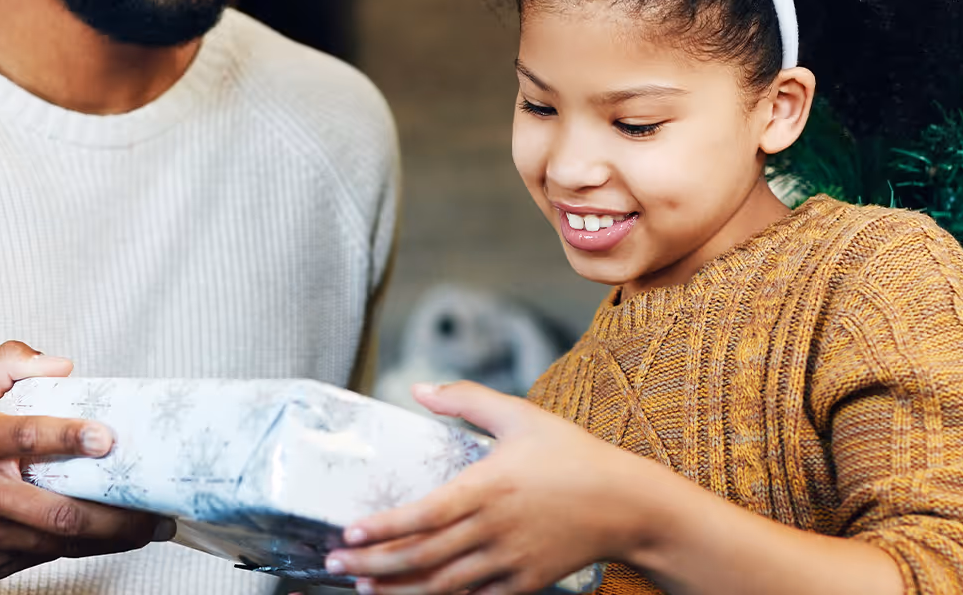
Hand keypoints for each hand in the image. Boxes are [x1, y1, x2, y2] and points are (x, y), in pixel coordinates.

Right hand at [0, 341, 169, 590]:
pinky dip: (81, 549)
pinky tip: (108, 538)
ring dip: (109, 538)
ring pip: (57, 542)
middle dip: (112, 514)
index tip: (107, 438)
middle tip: (152, 507)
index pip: (25, 436)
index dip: (69, 436)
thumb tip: (63, 364)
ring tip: (147, 526)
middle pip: (54, 510)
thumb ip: (7, 366)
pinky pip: (45, 558)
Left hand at [326, 381, 650, 594]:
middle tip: (336, 565)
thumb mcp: (520, 416)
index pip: (423, 515)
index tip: (348, 532)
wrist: (626, 503)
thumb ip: (466, 399)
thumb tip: (418, 389)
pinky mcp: (524, 583)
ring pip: (443, 587)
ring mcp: (508, 561)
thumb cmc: (572, 454)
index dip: (382, 528)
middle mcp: (493, 529)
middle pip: (422, 557)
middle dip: (373, 566)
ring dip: (399, 591)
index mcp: (487, 487)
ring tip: (365, 589)